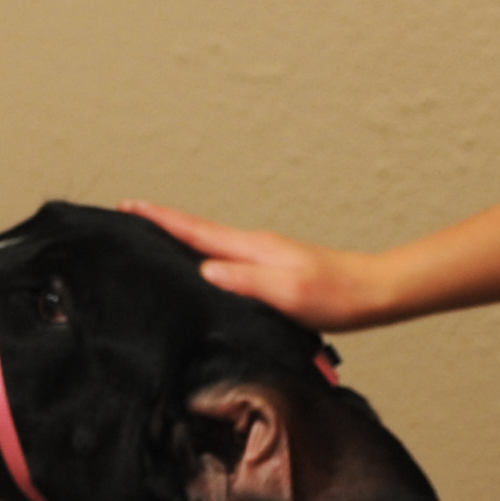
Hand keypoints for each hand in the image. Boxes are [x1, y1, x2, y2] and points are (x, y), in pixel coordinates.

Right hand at [121, 200, 390, 329]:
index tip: (128, 205)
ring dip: (179, 235)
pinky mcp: (269, 269)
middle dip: (159, 220)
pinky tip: (199, 264)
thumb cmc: (335, 295)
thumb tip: (205, 269)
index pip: (195, 230)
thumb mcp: (288, 291)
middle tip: (127, 214)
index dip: (159, 218)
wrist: (372, 293)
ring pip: (209, 241)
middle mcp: (253, 246)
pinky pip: (223, 255)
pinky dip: (200, 251)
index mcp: (251, 248)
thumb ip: (246, 280)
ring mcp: (261, 255)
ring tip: (151, 235)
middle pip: (195, 229)